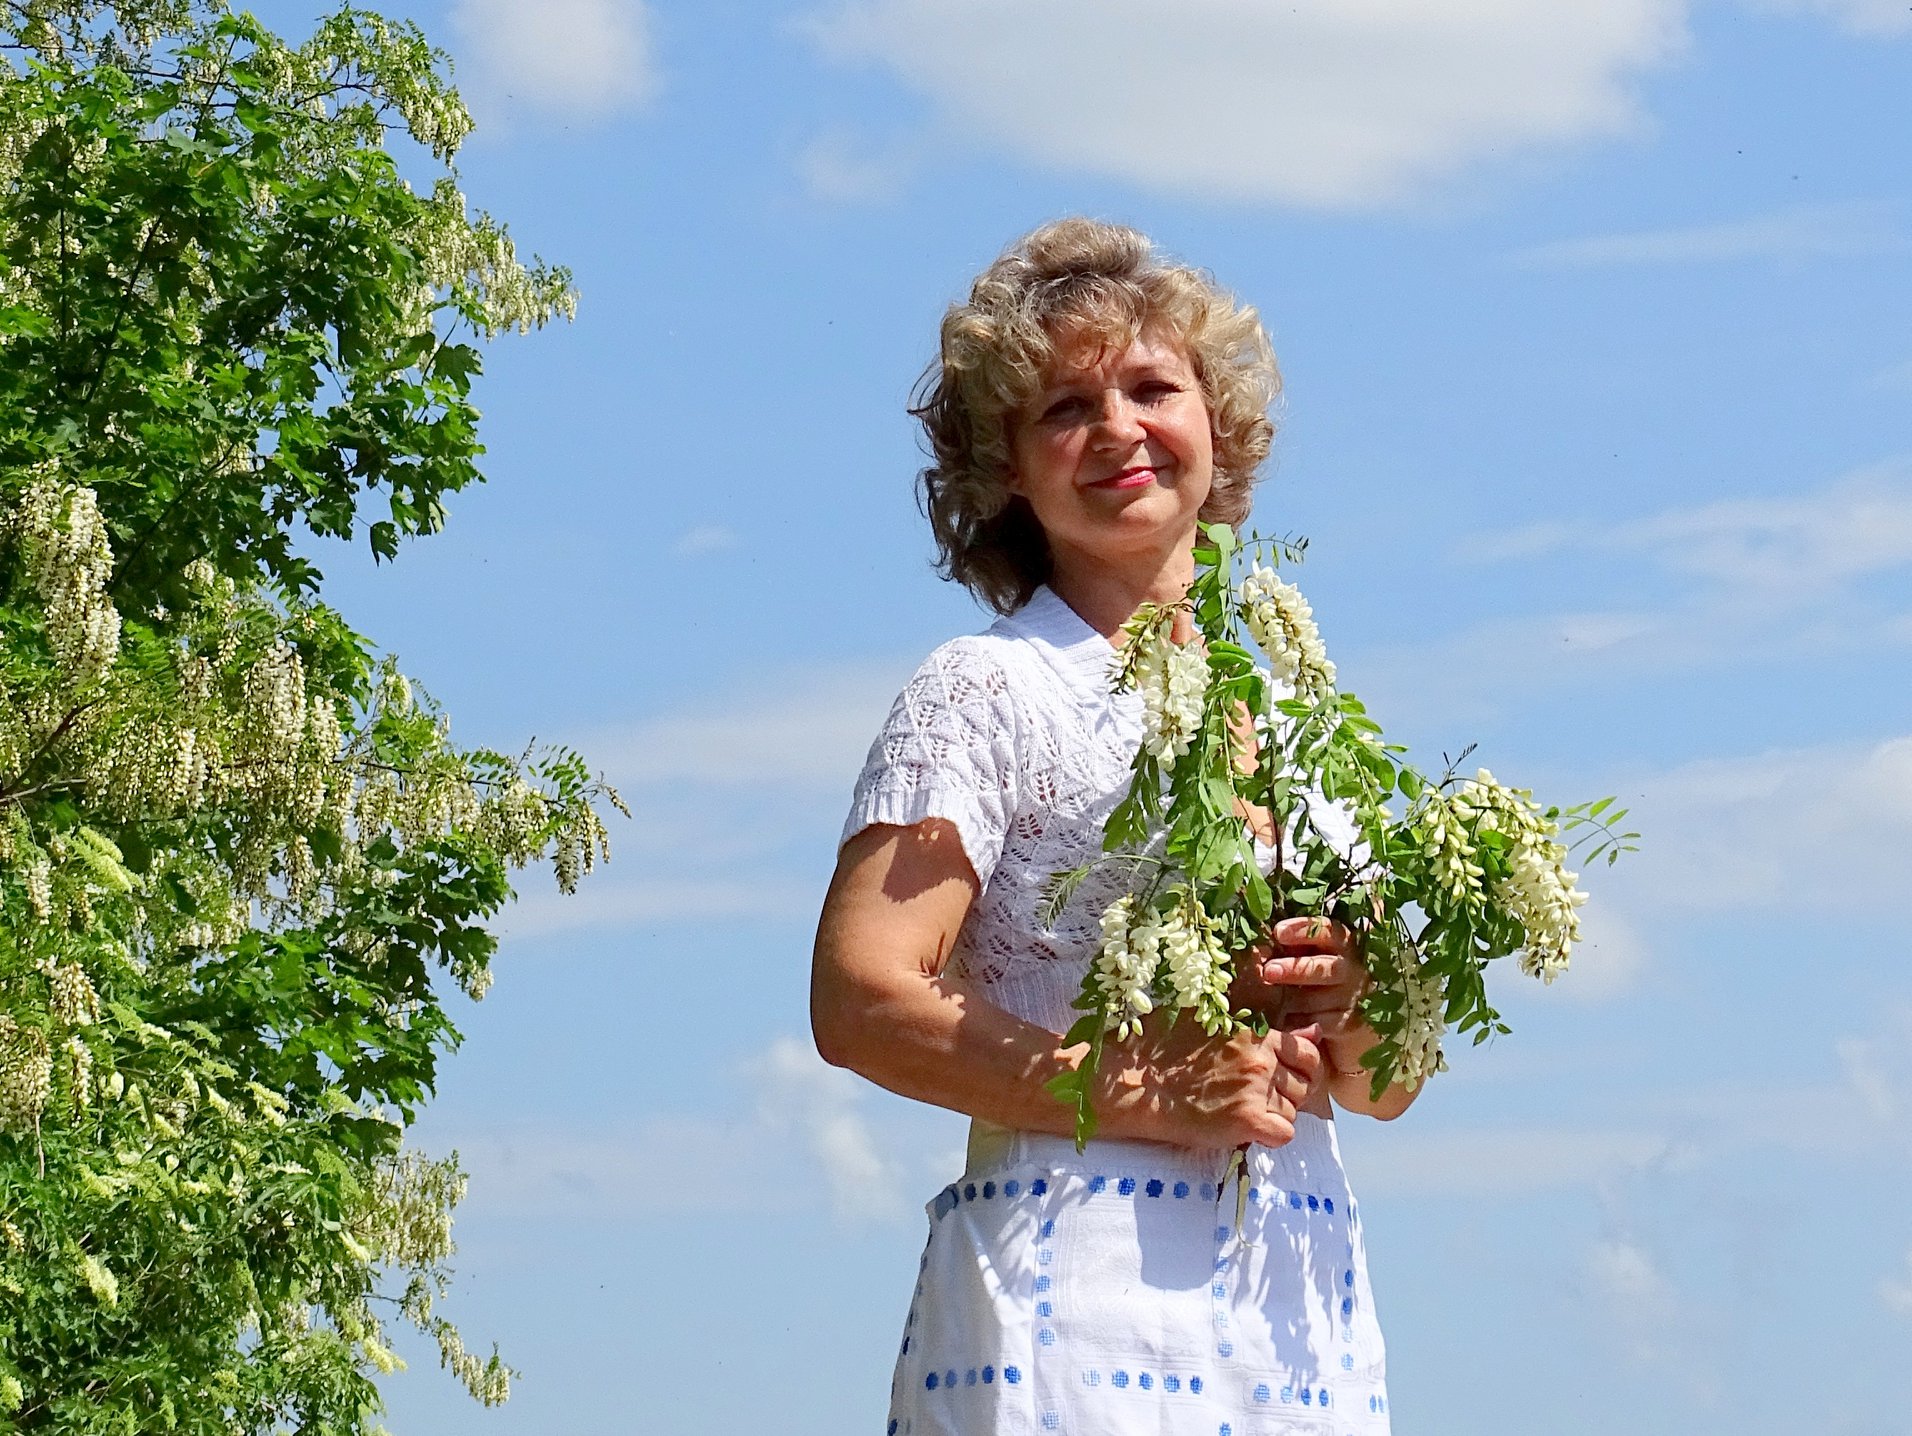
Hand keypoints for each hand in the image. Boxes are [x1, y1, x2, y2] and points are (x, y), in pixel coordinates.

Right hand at [1103, 1011, 1323, 1149]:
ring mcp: (1256, 1090)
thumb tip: (1294, 1024)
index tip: (1282, 1073)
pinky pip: (1284, 1134)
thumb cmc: (1158, 1047)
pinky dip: (1272, 1136)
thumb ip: (1249, 1026)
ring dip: (1278, 1113)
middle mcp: (1261, 1059)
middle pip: (1306, 1081)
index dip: (1298, 1065)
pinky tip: (1250, 1131)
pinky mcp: (1246, 1121)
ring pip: (1295, 1109)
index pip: (1306, 1050)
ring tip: (1248, 1112)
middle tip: (1268, 1096)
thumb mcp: (1205, 1020)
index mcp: (1254, 1032)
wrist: (1133, 1082)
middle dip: (1293, 1090)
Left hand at [1237, 916, 1375, 1080]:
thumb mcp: (1307, 960)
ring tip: (1272, 1002)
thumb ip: (1291, 950)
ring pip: (1322, 996)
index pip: (1328, 930)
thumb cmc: (1317, 982)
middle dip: (1296, 968)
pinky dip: (1302, 1023)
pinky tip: (1285, 1024)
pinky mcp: (1351, 1022)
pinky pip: (1323, 1022)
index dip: (1303, 929)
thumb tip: (1258, 947)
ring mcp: (1354, 995)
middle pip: (1324, 966)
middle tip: (1269, 971)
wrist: (1345, 1023)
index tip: (1278, 932)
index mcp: (1343, 944)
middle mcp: (1352, 967)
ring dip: (1295, 999)